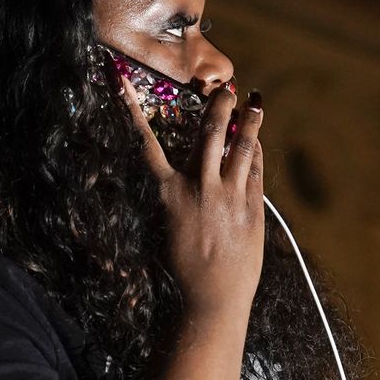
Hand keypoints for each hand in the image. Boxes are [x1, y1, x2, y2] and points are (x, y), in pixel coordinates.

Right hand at [117, 74, 265, 321]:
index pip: (146, 142)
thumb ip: (181, 194)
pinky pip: (256, 169)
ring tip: (257, 100)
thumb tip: (191, 168)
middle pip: (210, 132)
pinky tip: (258, 141)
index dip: (131, 109)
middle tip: (226, 87)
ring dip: (250, 120)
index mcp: (170, 192)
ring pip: (242, 145)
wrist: (211, 300)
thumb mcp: (171, 227)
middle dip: (218, 105)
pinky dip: (256, 151)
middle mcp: (200, 187)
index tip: (121, 80)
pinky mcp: (253, 207)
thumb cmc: (184, 269)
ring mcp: (229, 195)